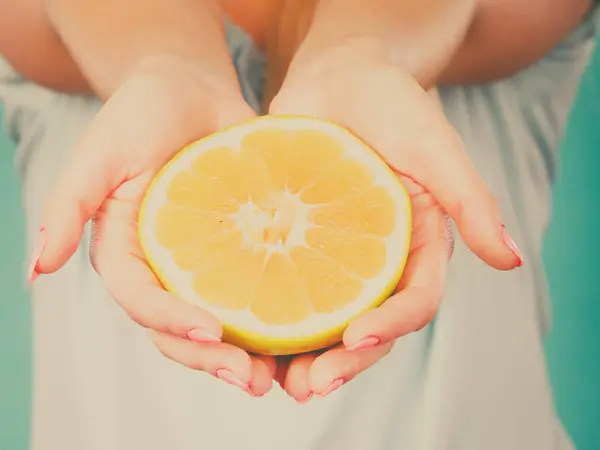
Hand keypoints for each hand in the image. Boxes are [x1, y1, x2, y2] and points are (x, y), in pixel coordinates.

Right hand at [31, 58, 275, 396]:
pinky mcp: (241, 251)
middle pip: (179, 328)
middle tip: (251, 379)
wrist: (190, 90)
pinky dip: (277, 316)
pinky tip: (304, 334)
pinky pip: (259, 288)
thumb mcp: (100, 153)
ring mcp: (206, 263)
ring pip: (220, 322)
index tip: (210, 332)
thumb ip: (67, 207)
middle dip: (211, 359)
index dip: (171, 320)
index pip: (142, 300)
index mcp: (126, 252)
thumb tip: (34, 272)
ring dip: (245, 354)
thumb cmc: (140, 113)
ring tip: (278, 375)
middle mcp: (165, 267)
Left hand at [269, 38, 522, 401]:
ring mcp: (335, 253)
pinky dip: (267, 314)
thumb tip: (510, 260)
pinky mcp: (297, 242)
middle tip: (308, 387)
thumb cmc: (390, 103)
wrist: (337, 76)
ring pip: (323, 316)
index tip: (355, 339)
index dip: (390, 325)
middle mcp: (378, 258)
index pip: (414, 300)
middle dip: (342, 361)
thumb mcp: (435, 147)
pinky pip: (283, 284)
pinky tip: (243, 334)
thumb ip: (470, 201)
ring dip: (302, 354)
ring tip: (273, 380)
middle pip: (367, 324)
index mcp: (417, 245)